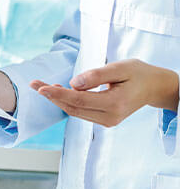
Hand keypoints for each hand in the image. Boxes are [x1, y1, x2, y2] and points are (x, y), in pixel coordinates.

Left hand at [31, 59, 178, 127]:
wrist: (153, 87)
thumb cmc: (138, 73)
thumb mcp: (119, 67)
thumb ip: (96, 75)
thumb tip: (73, 82)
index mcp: (114, 103)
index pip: (78, 100)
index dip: (57, 94)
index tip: (40, 88)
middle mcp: (110, 116)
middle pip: (73, 107)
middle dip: (52, 96)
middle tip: (34, 84)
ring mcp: (108, 121)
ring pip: (75, 111)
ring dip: (58, 100)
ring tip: (44, 86)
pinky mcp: (105, 119)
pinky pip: (82, 112)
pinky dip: (68, 102)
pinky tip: (60, 91)